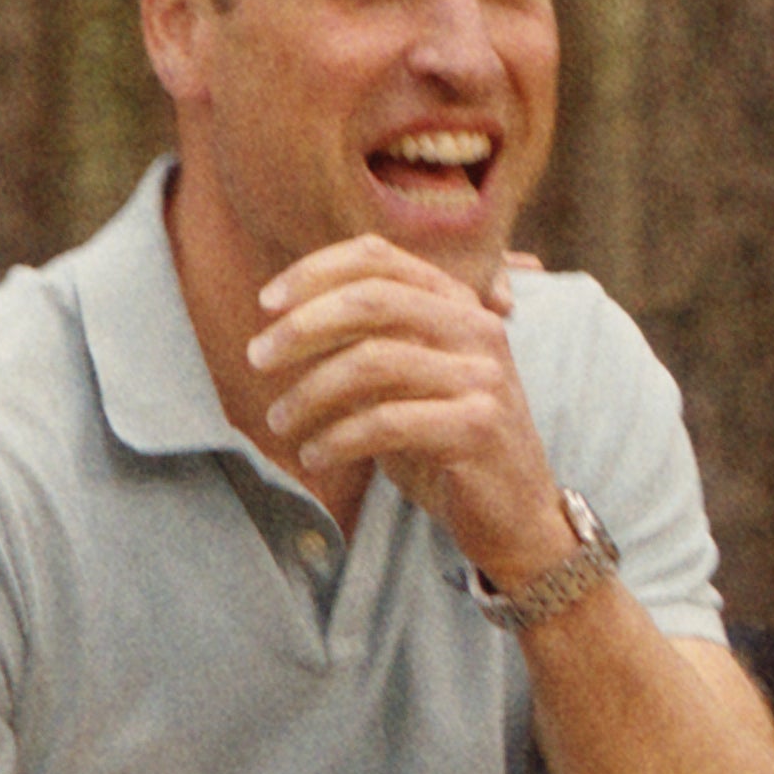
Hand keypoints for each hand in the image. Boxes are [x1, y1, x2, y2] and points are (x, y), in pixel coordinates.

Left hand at [241, 240, 585, 592]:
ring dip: (309, 392)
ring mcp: (482, 376)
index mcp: (457, 303)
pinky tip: (314, 456)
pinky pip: (385, 421)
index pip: (378, 258)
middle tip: (256, 358)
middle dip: (301, 326)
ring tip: (279, 422)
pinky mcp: (477, 427)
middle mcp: (476, 328)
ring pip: (372, 361)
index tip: (266, 304)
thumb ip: (367, 343)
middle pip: (372, 299)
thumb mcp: (405, 382)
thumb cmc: (446, 444)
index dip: (314, 272)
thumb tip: (285, 323)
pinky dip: (336, 438)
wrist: (517, 515)